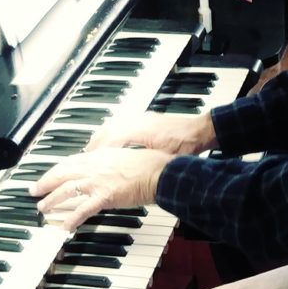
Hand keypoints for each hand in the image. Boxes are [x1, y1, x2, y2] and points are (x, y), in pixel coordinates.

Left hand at [30, 146, 173, 231]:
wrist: (161, 172)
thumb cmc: (151, 164)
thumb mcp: (127, 155)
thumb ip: (112, 160)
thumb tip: (107, 166)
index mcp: (101, 155)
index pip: (71, 161)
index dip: (56, 169)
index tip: (48, 174)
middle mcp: (96, 166)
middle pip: (62, 173)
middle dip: (44, 182)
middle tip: (34, 190)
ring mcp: (99, 181)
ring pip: (67, 190)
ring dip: (51, 200)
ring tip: (42, 208)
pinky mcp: (105, 196)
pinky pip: (83, 209)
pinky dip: (72, 218)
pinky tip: (65, 227)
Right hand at [85, 110, 216, 155]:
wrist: (201, 130)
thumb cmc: (187, 145)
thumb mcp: (164, 158)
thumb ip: (143, 162)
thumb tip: (127, 171)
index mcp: (141, 129)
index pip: (112, 140)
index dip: (100, 153)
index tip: (91, 162)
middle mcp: (138, 120)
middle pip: (108, 131)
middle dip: (95, 145)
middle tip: (86, 157)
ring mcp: (142, 117)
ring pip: (113, 125)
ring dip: (101, 138)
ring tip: (91, 150)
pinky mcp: (145, 118)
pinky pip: (121, 123)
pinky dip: (111, 132)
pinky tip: (108, 141)